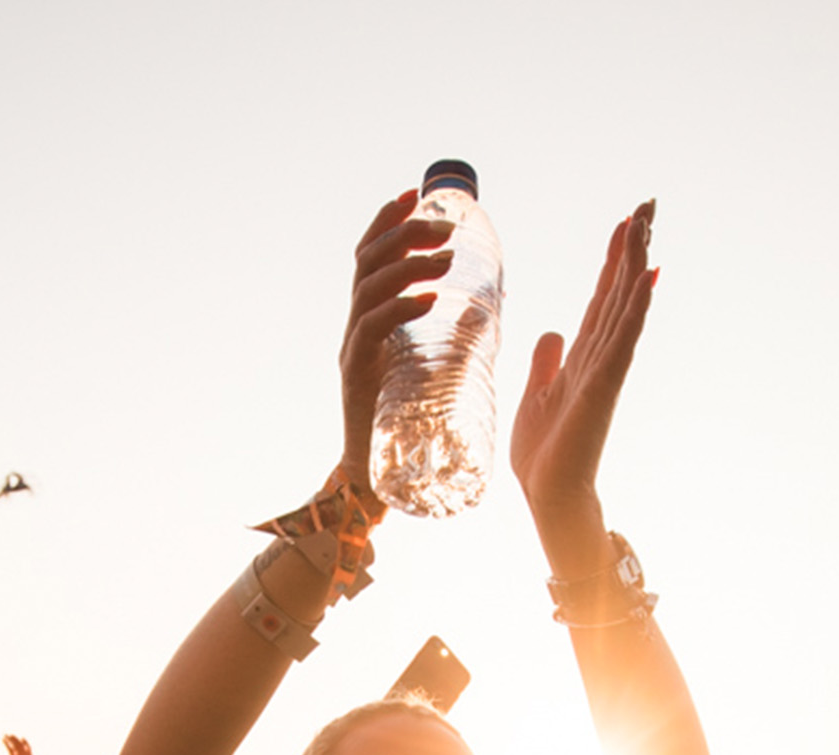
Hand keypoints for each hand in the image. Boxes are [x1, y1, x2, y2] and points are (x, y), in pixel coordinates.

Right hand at [337, 189, 452, 481]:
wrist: (380, 477)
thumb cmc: (408, 423)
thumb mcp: (434, 365)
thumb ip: (453, 334)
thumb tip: (484, 304)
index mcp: (372, 319)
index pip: (371, 257)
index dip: (388, 221)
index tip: (415, 193)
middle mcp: (357, 328)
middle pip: (368, 263)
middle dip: (404, 235)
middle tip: (445, 230)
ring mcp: (354, 351)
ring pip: (369, 291)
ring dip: (408, 267)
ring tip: (445, 260)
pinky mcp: (358, 377)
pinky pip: (373, 331)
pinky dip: (402, 308)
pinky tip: (430, 299)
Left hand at [510, 201, 655, 562]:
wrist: (548, 494)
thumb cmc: (545, 453)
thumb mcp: (536, 394)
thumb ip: (547, 361)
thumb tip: (551, 332)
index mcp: (582, 356)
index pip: (601, 297)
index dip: (613, 260)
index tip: (626, 223)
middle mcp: (600, 357)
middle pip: (618, 291)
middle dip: (631, 249)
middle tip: (648, 206)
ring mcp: (605, 370)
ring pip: (623, 306)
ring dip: (635, 265)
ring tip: (646, 225)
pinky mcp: (603, 388)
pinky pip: (622, 340)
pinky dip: (634, 309)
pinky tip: (646, 279)